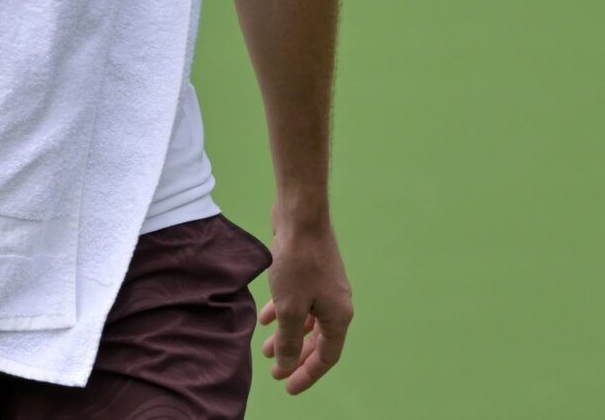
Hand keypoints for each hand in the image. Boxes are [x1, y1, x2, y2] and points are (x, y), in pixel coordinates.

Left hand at [257, 207, 351, 395]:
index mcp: (339, 316)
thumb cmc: (297, 263)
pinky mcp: (312, 272)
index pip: (327, 356)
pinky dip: (283, 312)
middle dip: (296, 357)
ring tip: (265, 349)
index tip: (288, 387)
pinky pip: (299, 301)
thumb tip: (288, 365)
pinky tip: (265, 317)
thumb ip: (289, 340)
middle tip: (275, 372)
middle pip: (318, 341)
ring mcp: (325, 286)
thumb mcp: (290, 309)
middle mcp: (337, 303)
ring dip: (287, 335)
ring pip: (306, 321)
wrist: (301, 217)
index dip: (307, 374)